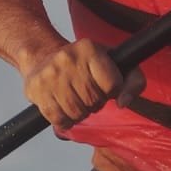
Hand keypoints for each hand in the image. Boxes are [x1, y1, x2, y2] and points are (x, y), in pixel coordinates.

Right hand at [22, 39, 145, 128]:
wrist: (42, 56)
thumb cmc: (83, 64)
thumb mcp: (113, 63)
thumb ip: (133, 81)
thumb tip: (123, 102)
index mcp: (89, 48)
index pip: (113, 85)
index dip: (111, 92)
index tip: (104, 87)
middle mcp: (68, 58)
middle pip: (94, 101)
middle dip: (95, 104)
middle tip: (87, 95)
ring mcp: (50, 75)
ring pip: (77, 113)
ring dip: (80, 114)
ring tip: (76, 102)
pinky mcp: (37, 90)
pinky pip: (59, 120)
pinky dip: (65, 121)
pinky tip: (64, 109)